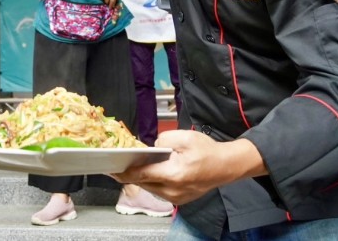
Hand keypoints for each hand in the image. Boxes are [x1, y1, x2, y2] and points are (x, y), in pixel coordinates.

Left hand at [112, 130, 264, 204]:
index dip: (124, 172)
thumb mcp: (184, 137)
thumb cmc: (207, 150)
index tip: (111, 169)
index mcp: (174, 174)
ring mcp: (177, 198)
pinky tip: (148, 171)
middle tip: (118, 163)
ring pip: (150, 188)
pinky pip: (158, 191)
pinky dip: (151, 181)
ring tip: (131, 166)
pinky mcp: (179, 200)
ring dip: (140, 177)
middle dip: (130, 173)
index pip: (142, 175)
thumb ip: (163, 140)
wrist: (227, 166)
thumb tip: (150, 148)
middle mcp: (174, 191)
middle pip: (143, 183)